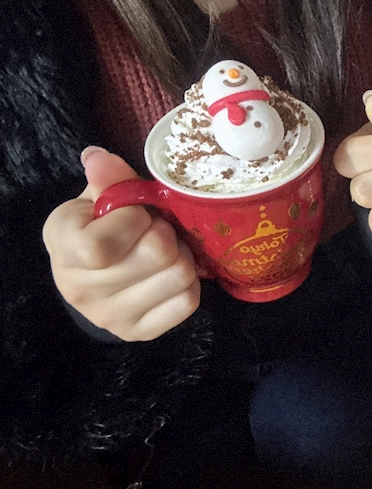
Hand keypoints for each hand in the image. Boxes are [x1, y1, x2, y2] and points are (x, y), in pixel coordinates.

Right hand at [43, 147, 200, 340]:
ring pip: (178, 275)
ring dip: (181, 255)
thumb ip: (108, 180)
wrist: (93, 273)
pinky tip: (171, 272)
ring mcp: (110, 317)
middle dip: (165, 232)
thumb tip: (98, 157)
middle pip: (156, 253)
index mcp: (63, 248)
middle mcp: (80, 290)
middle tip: (157, 228)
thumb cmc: (100, 226)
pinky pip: (188, 302)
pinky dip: (190, 282)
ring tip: (167, 249)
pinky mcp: (139, 332)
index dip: (133, 218)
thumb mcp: (99, 198)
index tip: (134, 212)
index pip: (104, 244)